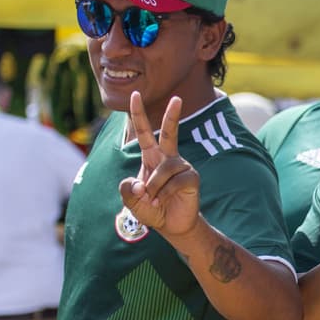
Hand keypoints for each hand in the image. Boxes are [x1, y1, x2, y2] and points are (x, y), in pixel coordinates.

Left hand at [119, 92, 200, 237]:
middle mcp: (168, 158)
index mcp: (151, 157)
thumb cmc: (151, 209)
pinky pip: (175, 181)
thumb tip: (139, 184)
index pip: (144, 132)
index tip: (134, 95)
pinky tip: (163, 200)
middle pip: (170, 132)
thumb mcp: (131, 201)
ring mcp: (182, 167)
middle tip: (177, 98)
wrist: (171, 225)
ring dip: (154, 186)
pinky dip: (165, 193)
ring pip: (164, 169)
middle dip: (172, 115)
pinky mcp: (192, 178)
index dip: (138, 114)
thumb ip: (127, 191)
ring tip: (152, 199)